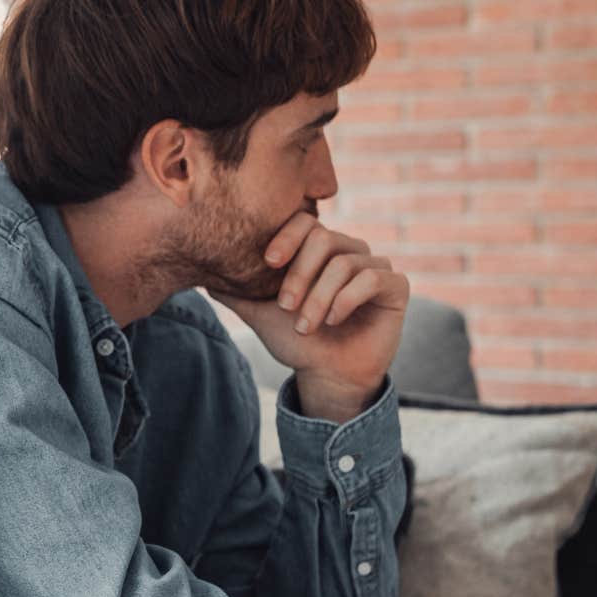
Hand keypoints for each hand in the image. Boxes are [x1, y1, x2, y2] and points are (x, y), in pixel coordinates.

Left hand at [210, 212, 407, 418]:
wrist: (326, 374)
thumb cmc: (296, 341)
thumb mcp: (259, 313)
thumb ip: (234, 290)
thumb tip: (200, 271)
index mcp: (318, 250)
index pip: (304, 222)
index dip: (286, 236)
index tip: (268, 262)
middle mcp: (348, 251)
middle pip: (324, 239)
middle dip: (299, 275)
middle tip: (286, 306)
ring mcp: (374, 266)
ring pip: (345, 263)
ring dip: (319, 297)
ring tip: (305, 325)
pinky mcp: (395, 286)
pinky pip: (373, 278)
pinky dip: (346, 300)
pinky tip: (333, 321)